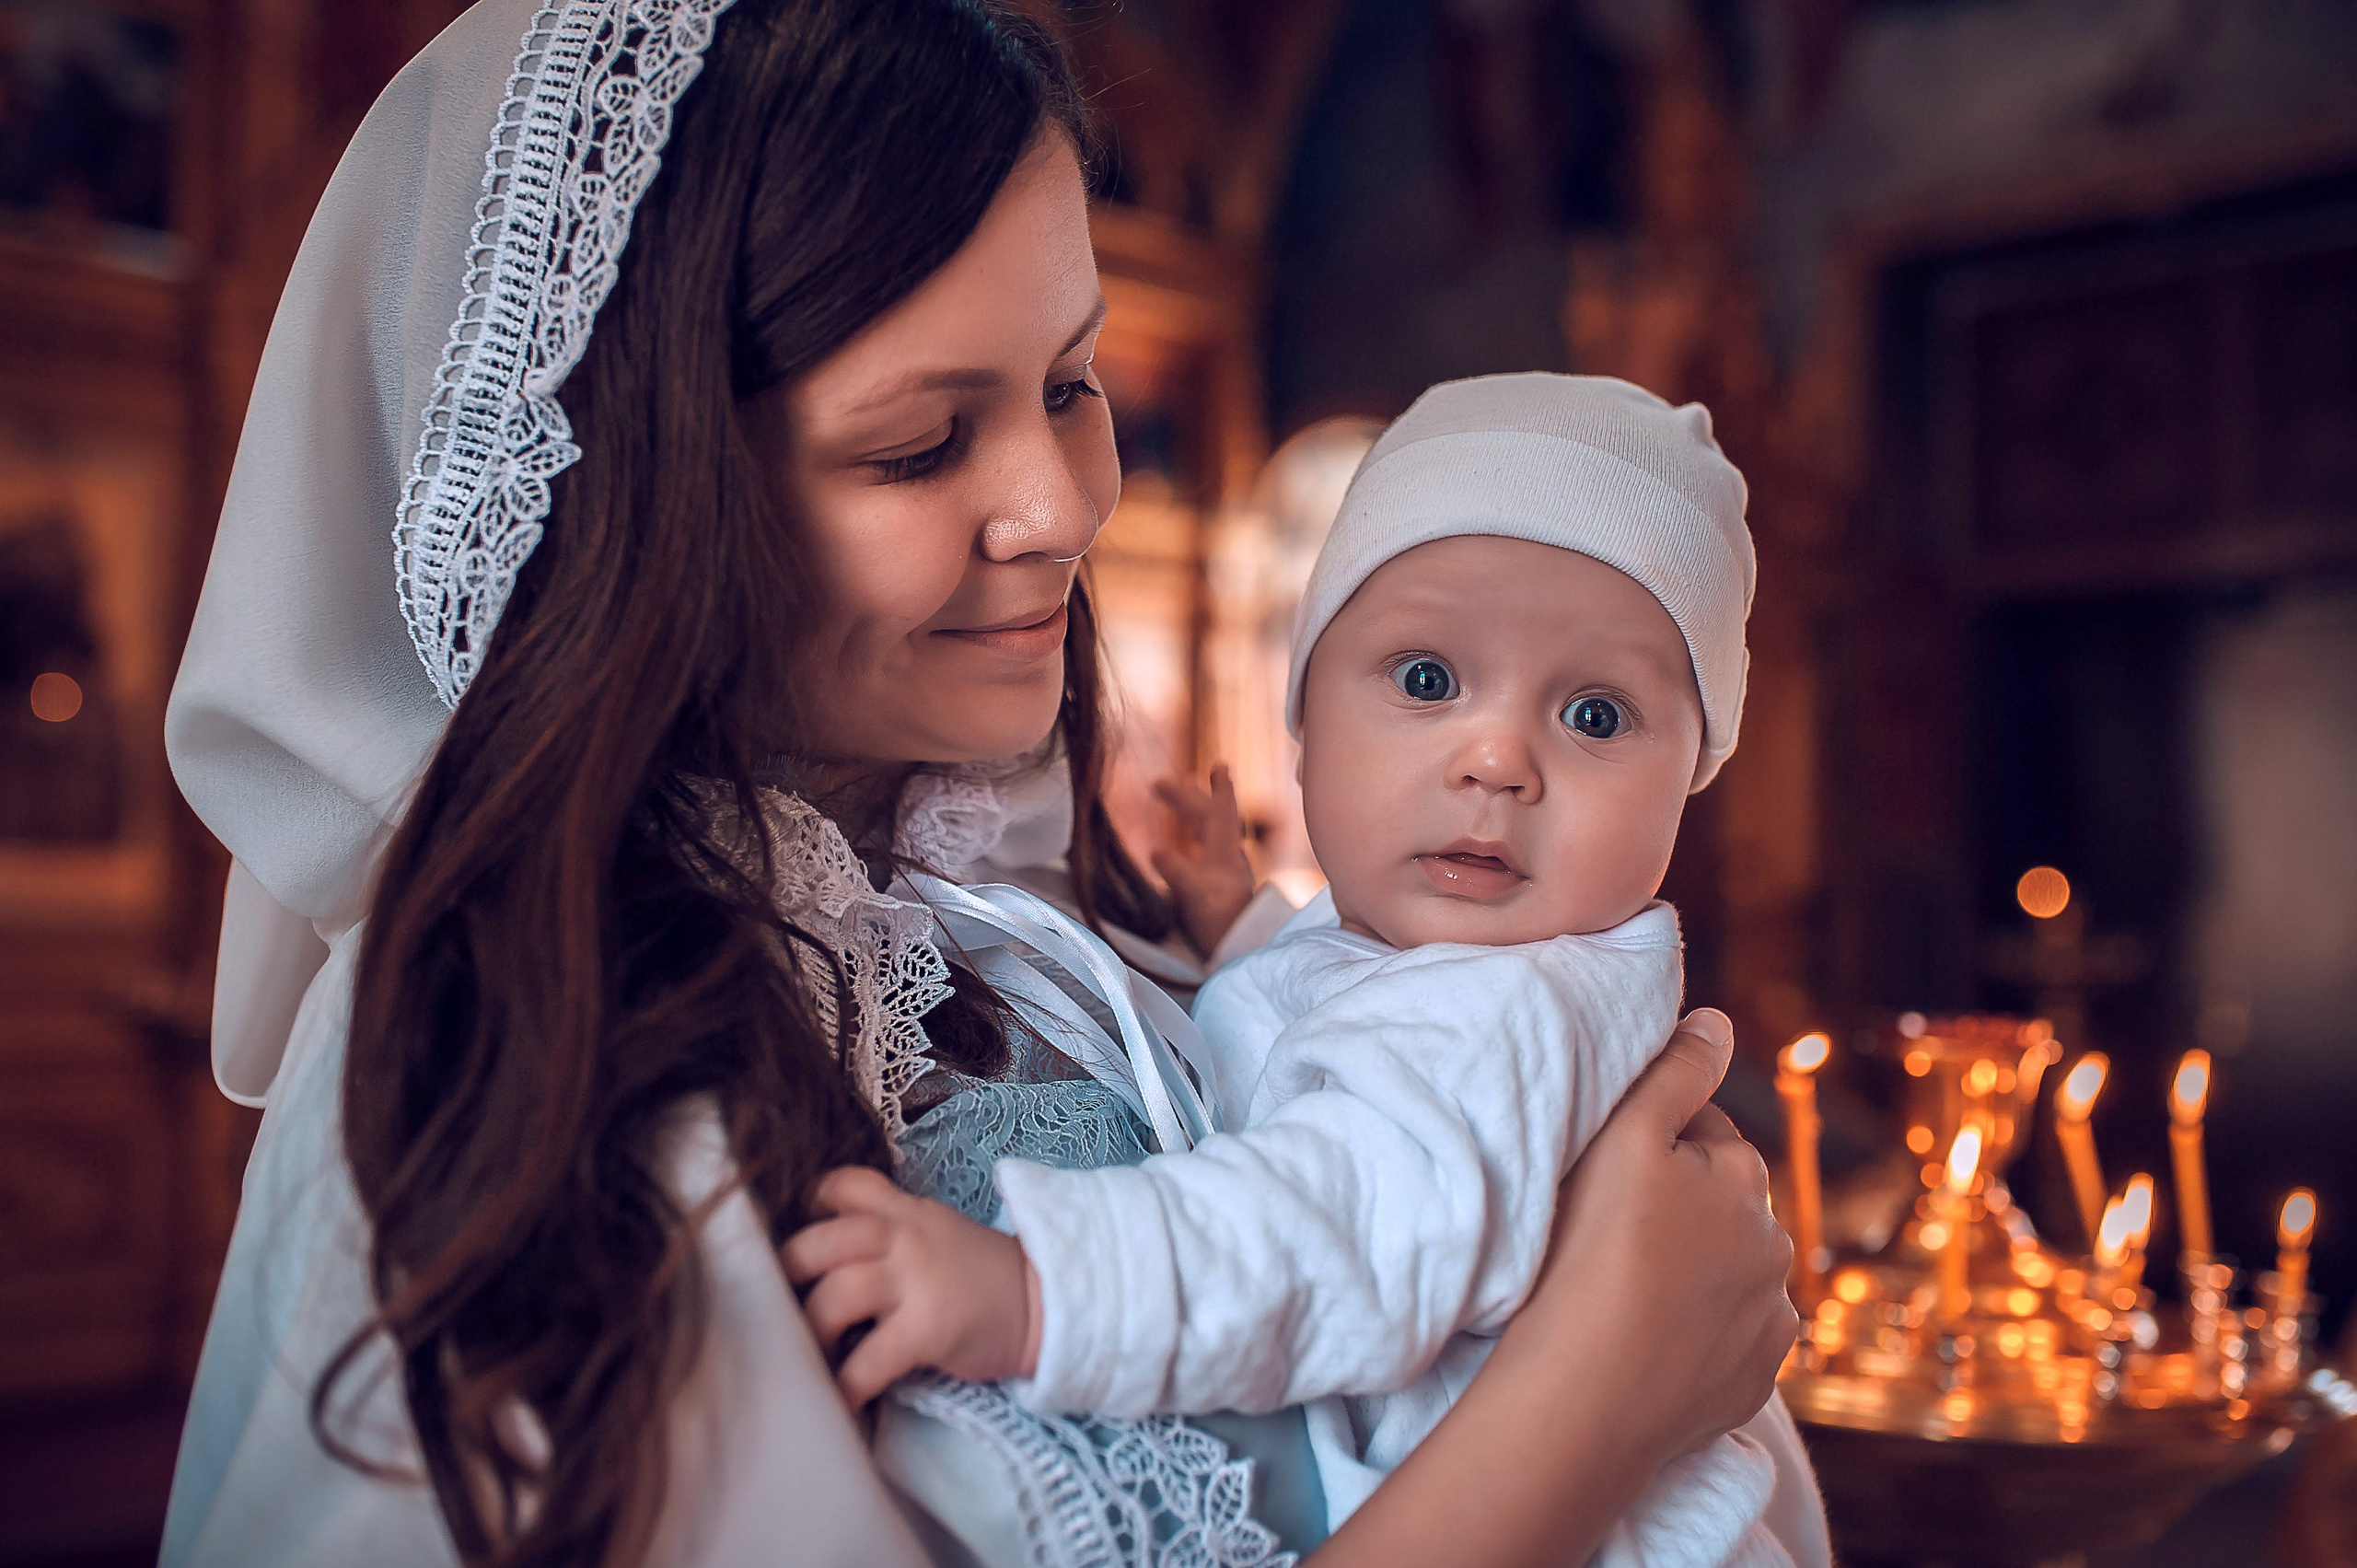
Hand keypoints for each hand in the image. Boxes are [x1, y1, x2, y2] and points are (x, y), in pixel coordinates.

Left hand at [780, 1166, 1042, 1407]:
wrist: (1045, 1305)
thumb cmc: (984, 1277)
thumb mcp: (938, 1233)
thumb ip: (890, 1232)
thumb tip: (826, 1259)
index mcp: (906, 1213)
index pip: (845, 1186)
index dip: (811, 1206)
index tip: (796, 1234)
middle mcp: (906, 1238)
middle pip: (823, 1242)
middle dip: (792, 1274)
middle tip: (782, 1303)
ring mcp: (917, 1281)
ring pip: (836, 1295)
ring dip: (812, 1330)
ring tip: (809, 1353)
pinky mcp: (928, 1329)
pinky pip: (869, 1359)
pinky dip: (846, 1384)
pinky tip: (840, 1400)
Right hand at [1151, 763, 1257, 957]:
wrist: (1242, 954)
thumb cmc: (1220, 926)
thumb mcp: (1195, 896)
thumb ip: (1177, 872)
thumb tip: (1156, 852)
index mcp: (1225, 853)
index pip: (1223, 812)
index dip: (1219, 789)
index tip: (1219, 765)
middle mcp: (1229, 859)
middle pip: (1212, 819)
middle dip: (1191, 798)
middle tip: (1166, 783)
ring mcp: (1227, 875)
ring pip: (1212, 835)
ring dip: (1195, 815)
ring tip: (1183, 803)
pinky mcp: (1221, 891)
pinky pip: (1208, 853)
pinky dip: (1195, 840)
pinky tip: (1187, 848)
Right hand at [1316, 1010, 1795, 1567]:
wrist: (1589, 1394)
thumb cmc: (1594, 1253)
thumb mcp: (1626, 1136)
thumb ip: (1675, 1071)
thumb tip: (1717, 1020)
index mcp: (1745, 1179)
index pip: (1704, 1133)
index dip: (1654, 1144)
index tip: (1607, 1169)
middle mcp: (1774, 1246)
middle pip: (1721, 1206)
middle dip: (1682, 1207)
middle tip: (1609, 1227)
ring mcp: (1769, 1321)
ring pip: (1730, 1274)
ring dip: (1694, 1271)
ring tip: (1626, 1287)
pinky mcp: (1754, 1382)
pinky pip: (1730, 1342)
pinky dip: (1701, 1336)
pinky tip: (1653, 1338)